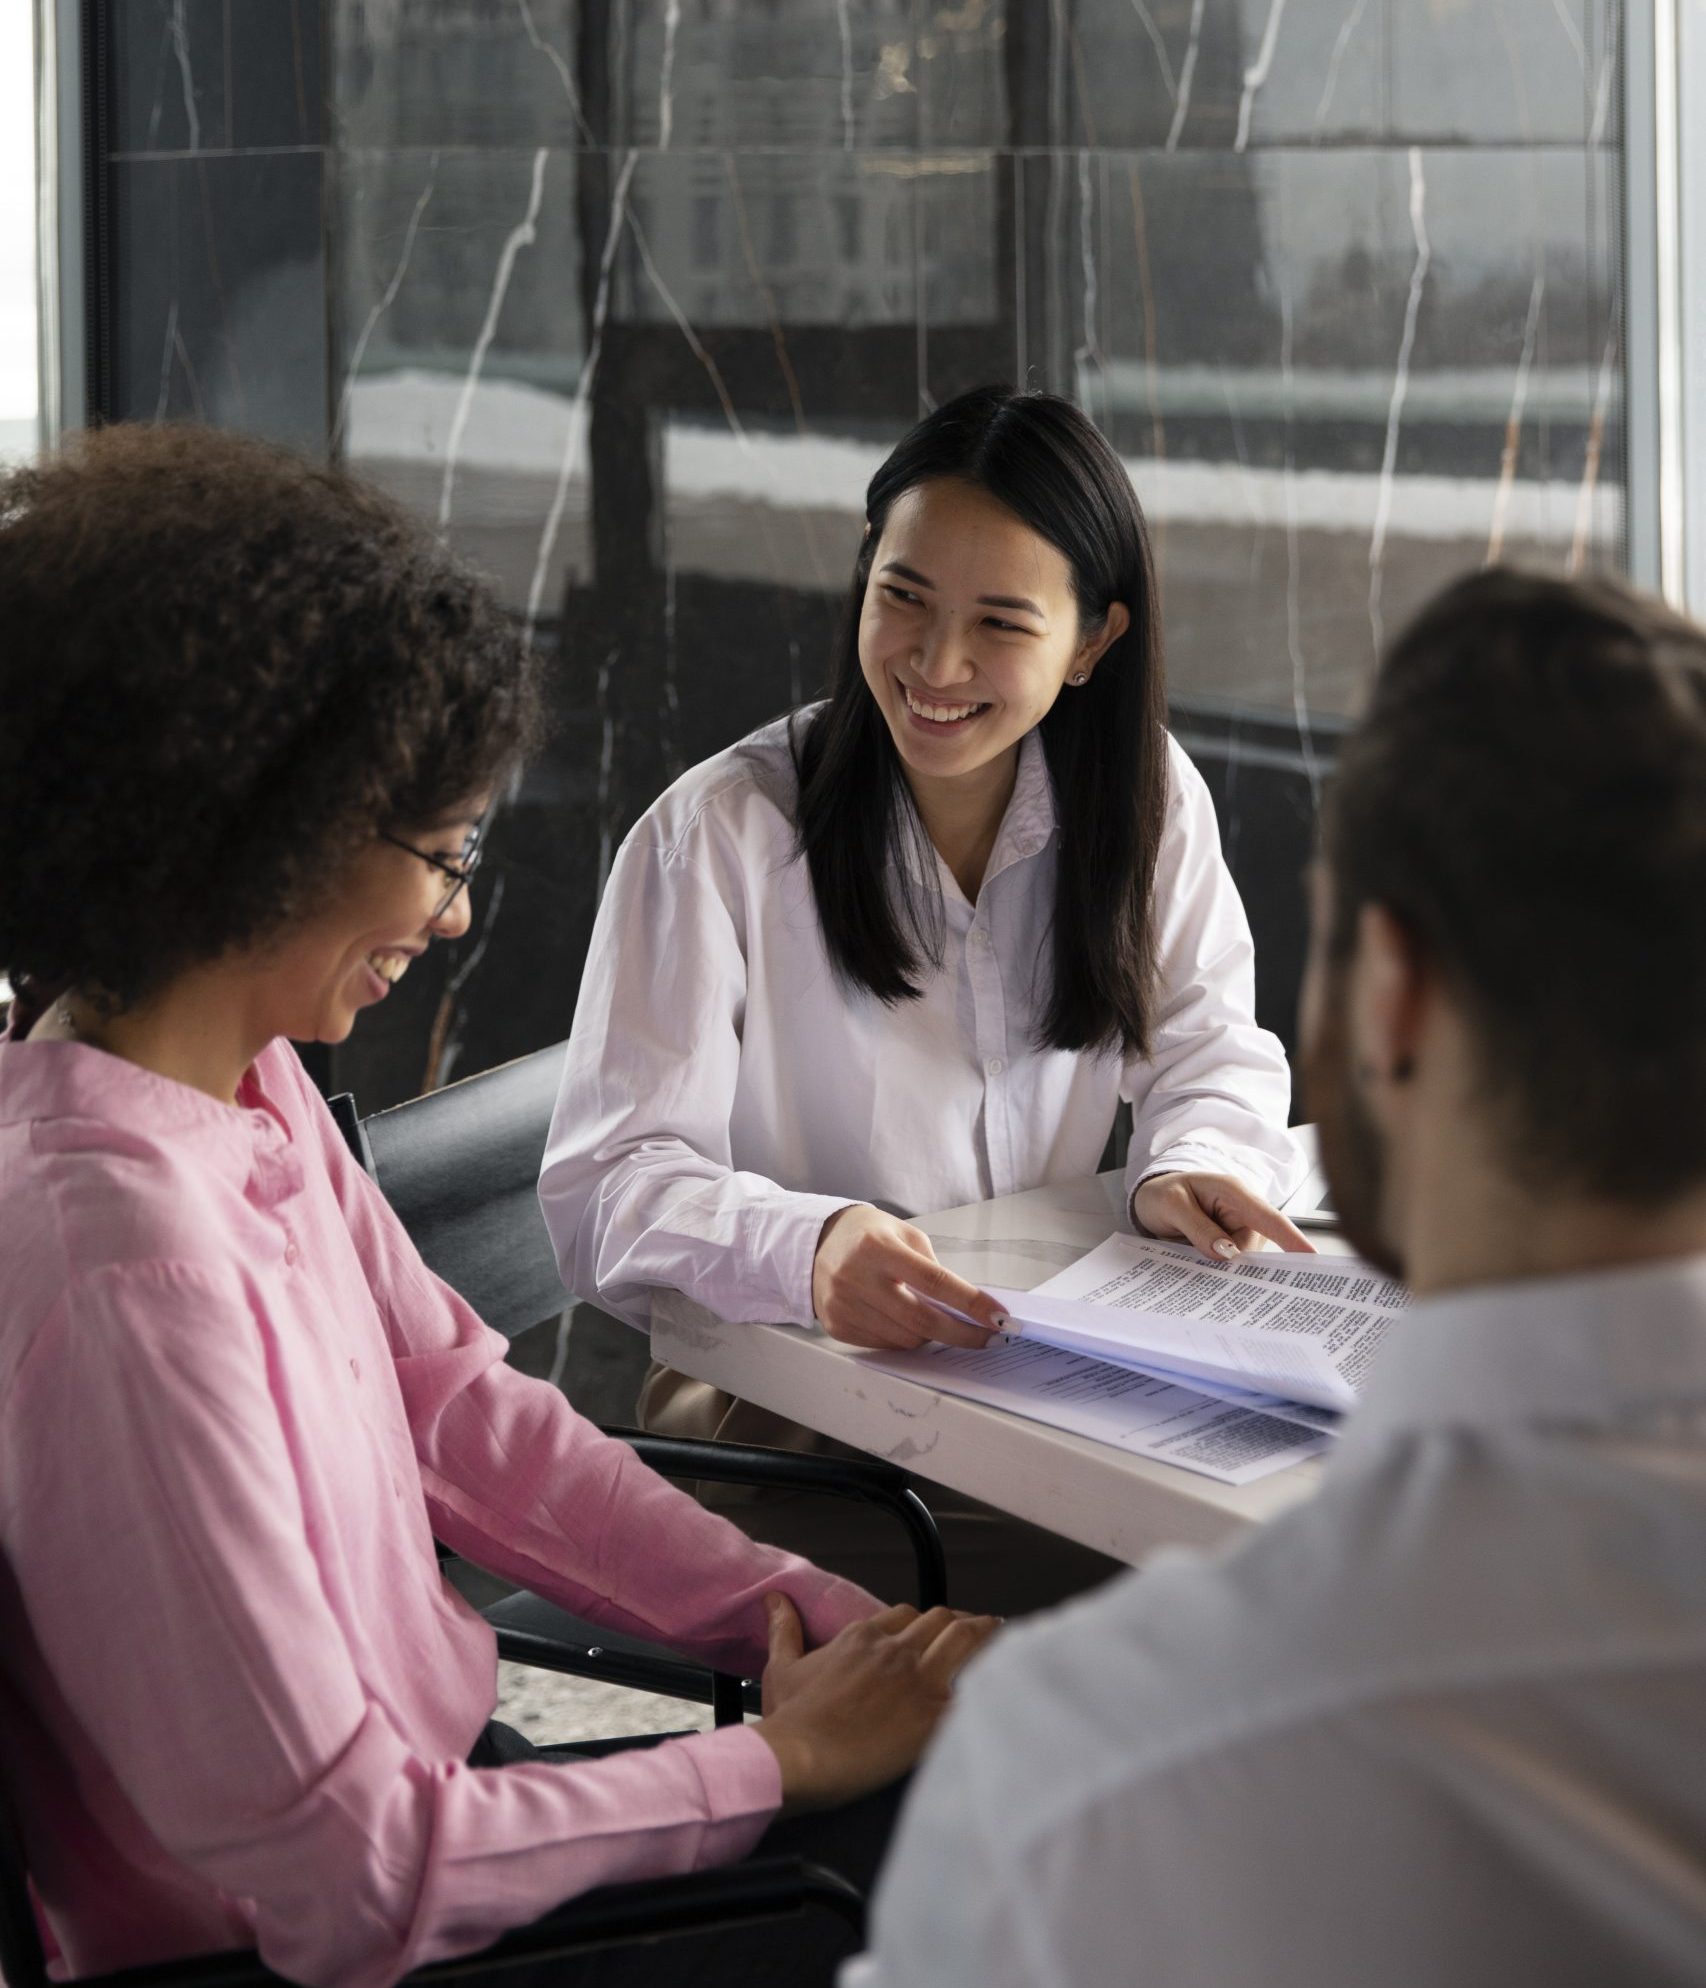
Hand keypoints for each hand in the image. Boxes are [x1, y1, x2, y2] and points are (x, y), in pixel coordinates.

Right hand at [754, 1594, 999, 1809]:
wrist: (800, 1758)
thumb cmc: (790, 1721)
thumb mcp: (782, 1669)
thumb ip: (784, 1629)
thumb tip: (774, 1598)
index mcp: (863, 1637)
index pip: (905, 1615)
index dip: (923, 1622)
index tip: (935, 1632)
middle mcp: (895, 1649)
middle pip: (941, 1621)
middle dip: (961, 1624)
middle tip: (978, 1632)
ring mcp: (918, 1679)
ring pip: (965, 1639)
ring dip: (985, 1635)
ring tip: (1003, 1636)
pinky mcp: (935, 1713)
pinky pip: (977, 1684)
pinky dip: (995, 1677)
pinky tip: (1009, 1677)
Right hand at [811, 1204, 1004, 1349]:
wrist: (816, 1244)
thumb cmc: (869, 1236)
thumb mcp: (904, 1235)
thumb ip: (933, 1269)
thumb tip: (966, 1309)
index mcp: (878, 1248)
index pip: (934, 1282)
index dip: (971, 1303)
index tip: (998, 1318)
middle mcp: (857, 1277)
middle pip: (922, 1319)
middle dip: (963, 1334)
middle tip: (988, 1339)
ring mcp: (844, 1305)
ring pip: (906, 1339)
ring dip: (931, 1335)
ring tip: (936, 1320)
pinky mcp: (837, 1326)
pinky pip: (886, 1345)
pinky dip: (905, 1338)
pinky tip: (905, 1321)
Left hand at [1132, 1170, 1314, 1262]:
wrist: (1153, 1198)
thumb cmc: (1163, 1194)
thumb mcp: (1171, 1205)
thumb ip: (1197, 1227)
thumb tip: (1226, 1254)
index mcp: (1234, 1192)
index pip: (1269, 1217)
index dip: (1291, 1238)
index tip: (1311, 1257)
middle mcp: (1244, 1212)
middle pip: (1253, 1249)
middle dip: (1236, 1265)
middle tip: (1207, 1270)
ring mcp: (1240, 1230)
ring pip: (1244, 1261)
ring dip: (1224, 1270)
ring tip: (1192, 1260)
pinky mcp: (1233, 1246)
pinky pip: (1234, 1265)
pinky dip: (1220, 1272)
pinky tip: (1202, 1273)